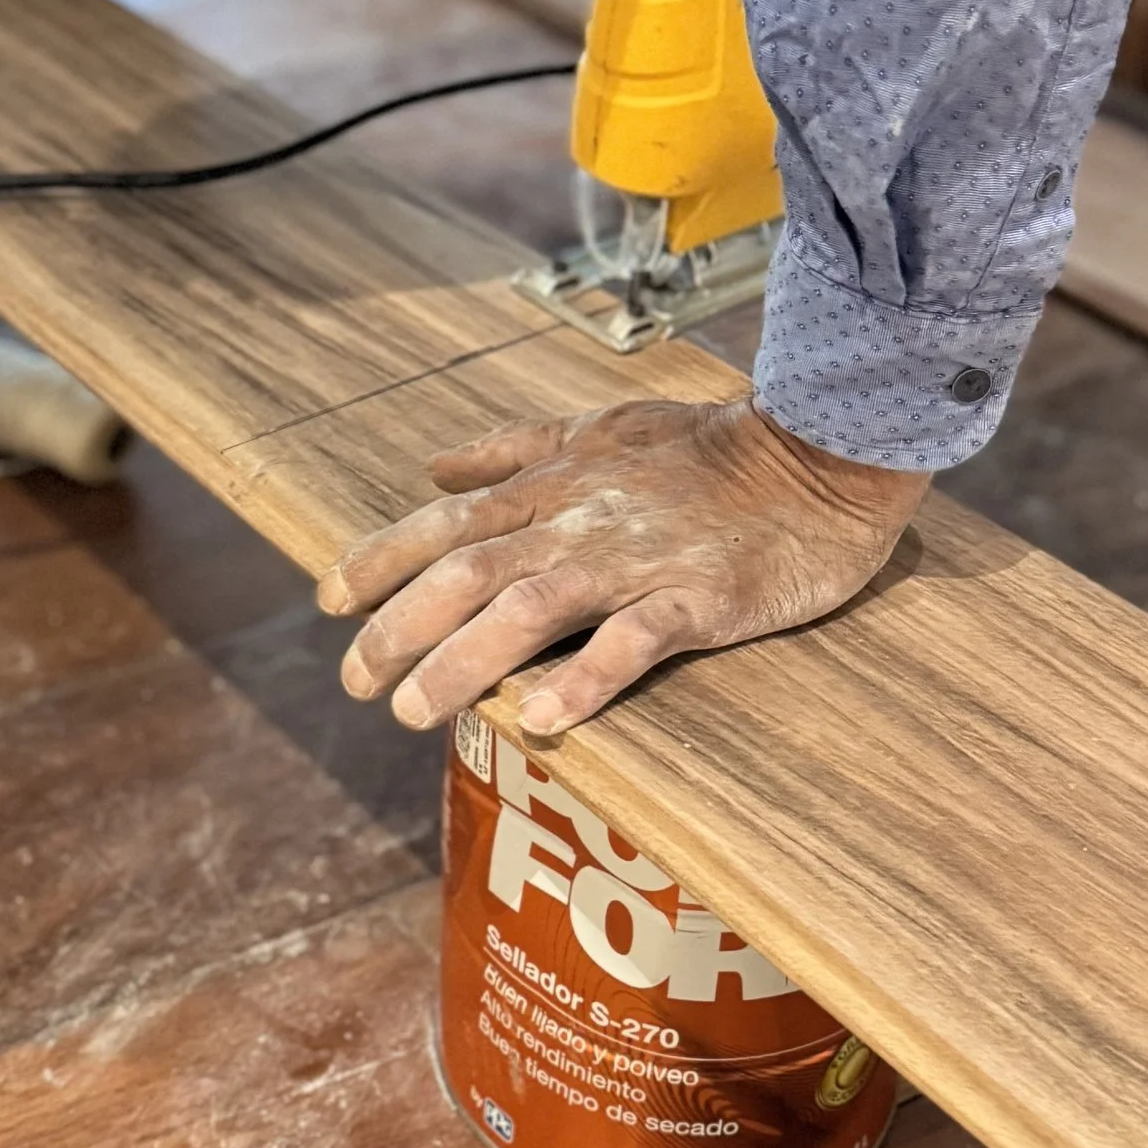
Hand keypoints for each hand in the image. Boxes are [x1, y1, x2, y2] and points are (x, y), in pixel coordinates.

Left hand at [317, 397, 928, 736]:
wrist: (818, 454)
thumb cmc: (710, 448)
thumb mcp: (600, 428)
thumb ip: (514, 448)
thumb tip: (437, 465)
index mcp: (556, 487)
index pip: (447, 522)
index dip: (381, 560)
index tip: (328, 601)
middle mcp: (580, 523)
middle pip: (470, 572)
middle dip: (400, 627)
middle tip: (356, 682)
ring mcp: (638, 561)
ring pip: (530, 608)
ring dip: (464, 659)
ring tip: (415, 712)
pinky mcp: (698, 599)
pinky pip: (633, 640)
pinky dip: (583, 677)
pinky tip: (540, 719)